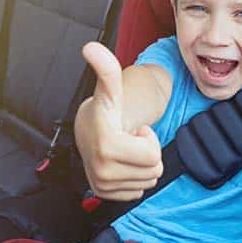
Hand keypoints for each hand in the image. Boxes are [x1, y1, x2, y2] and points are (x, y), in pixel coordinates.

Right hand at [75, 42, 162, 200]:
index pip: (153, 156)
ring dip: (142, 164)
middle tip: (130, 139)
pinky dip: (135, 177)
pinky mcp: (106, 195)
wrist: (88, 132)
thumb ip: (106, 70)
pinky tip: (121, 162)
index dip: (148, 139)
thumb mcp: (111, 91)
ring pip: (148, 180)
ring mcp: (103, 185)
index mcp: (106, 145)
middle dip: (148, 152)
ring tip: (125, 149)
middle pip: (154, 170)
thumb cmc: (105, 111)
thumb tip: (92, 47)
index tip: (132, 130)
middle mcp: (101, 169)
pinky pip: (139, 191)